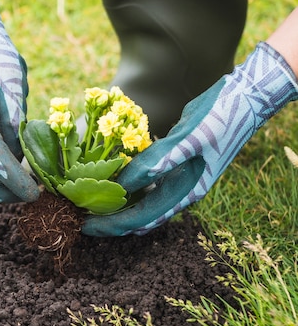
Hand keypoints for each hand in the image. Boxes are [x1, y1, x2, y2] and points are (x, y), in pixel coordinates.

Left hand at [83, 42, 297, 235]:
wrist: (245, 99)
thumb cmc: (220, 118)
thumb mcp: (189, 138)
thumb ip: (158, 162)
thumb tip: (125, 184)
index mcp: (187, 192)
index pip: (142, 218)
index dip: (112, 225)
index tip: (85, 226)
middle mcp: (183, 191)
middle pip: (141, 216)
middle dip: (111, 220)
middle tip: (80, 218)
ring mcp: (182, 178)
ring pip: (144, 201)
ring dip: (119, 204)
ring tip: (91, 201)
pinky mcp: (178, 163)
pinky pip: (150, 183)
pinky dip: (131, 185)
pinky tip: (115, 178)